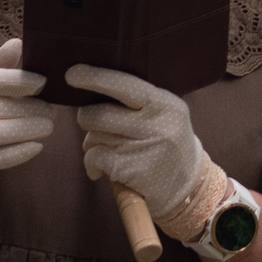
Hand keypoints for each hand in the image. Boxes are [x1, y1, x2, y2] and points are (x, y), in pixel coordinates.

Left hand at [67, 64, 208, 227]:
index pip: (124, 84)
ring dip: (92, 144)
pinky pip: (94, 157)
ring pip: (93, 136)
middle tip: (95, 126)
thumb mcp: (165, 115)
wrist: (189, 188)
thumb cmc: (167, 145)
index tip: (72, 74)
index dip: (95, 78)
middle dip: (87, 119)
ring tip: (109, 151)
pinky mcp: (130, 170)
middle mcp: (157, 124)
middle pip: (99, 113)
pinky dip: (91, 164)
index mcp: (165, 104)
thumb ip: (136, 101)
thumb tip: (90, 88)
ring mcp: (144, 148)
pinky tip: (102, 170)